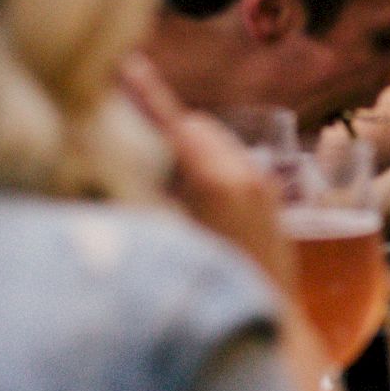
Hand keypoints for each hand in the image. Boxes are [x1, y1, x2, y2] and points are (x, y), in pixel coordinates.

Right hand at [118, 55, 294, 293]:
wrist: (268, 325)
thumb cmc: (210, 287)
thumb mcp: (165, 239)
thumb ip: (141, 195)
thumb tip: (116, 164)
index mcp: (216, 179)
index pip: (175, 122)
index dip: (146, 94)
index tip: (125, 65)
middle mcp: (247, 174)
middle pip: (197, 127)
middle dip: (166, 127)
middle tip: (134, 137)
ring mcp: (265, 187)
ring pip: (219, 144)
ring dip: (191, 147)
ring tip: (165, 174)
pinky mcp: (273, 202)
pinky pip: (237, 166)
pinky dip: (212, 165)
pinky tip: (195, 196)